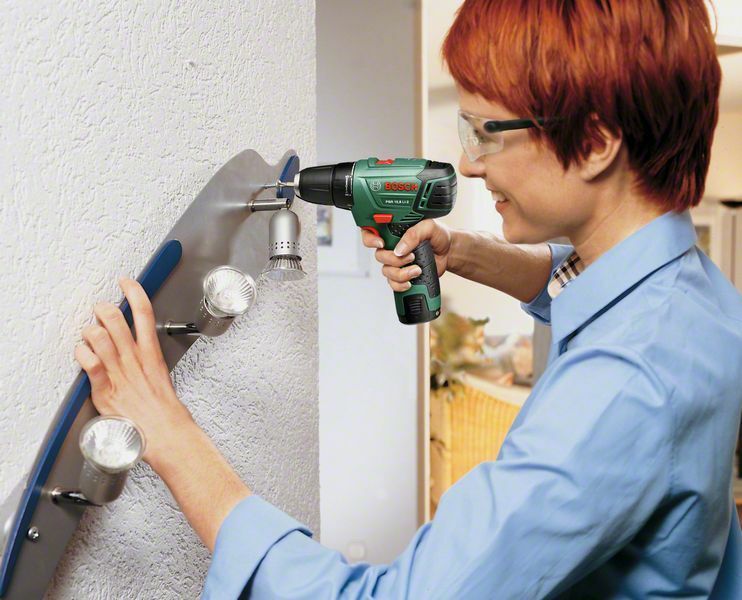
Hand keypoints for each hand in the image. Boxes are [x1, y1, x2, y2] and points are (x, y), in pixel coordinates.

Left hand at [75, 278, 194, 468]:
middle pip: (117, 320)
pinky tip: (82, 353)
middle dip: (103, 309)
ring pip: (99, 336)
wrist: (165, 431)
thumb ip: (146, 361)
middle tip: (100, 309)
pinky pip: (90, 363)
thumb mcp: (160, 376)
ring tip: (89, 333)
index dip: (134, 292)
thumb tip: (138, 351)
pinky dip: (82, 354)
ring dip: (89, 330)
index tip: (126, 282)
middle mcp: (135, 359)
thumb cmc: (164, 410)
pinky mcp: (106, 389)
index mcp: (151, 354)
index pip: (144, 314)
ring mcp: (120, 372)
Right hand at [361, 219, 453, 291]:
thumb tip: (399, 249)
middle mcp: (392, 247)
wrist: (450, 253)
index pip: (371, 232)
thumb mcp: (429, 227)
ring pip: (386, 272)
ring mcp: (396, 262)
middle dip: (393, 259)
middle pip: (379, 256)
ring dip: (401, 273)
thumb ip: (414, 234)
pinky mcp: (402, 275)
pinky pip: (393, 284)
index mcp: (394, 231)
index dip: (370, 238)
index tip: (381, 243)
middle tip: (411, 256)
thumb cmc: (439, 236)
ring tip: (417, 270)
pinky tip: (411, 282)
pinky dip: (400, 285)